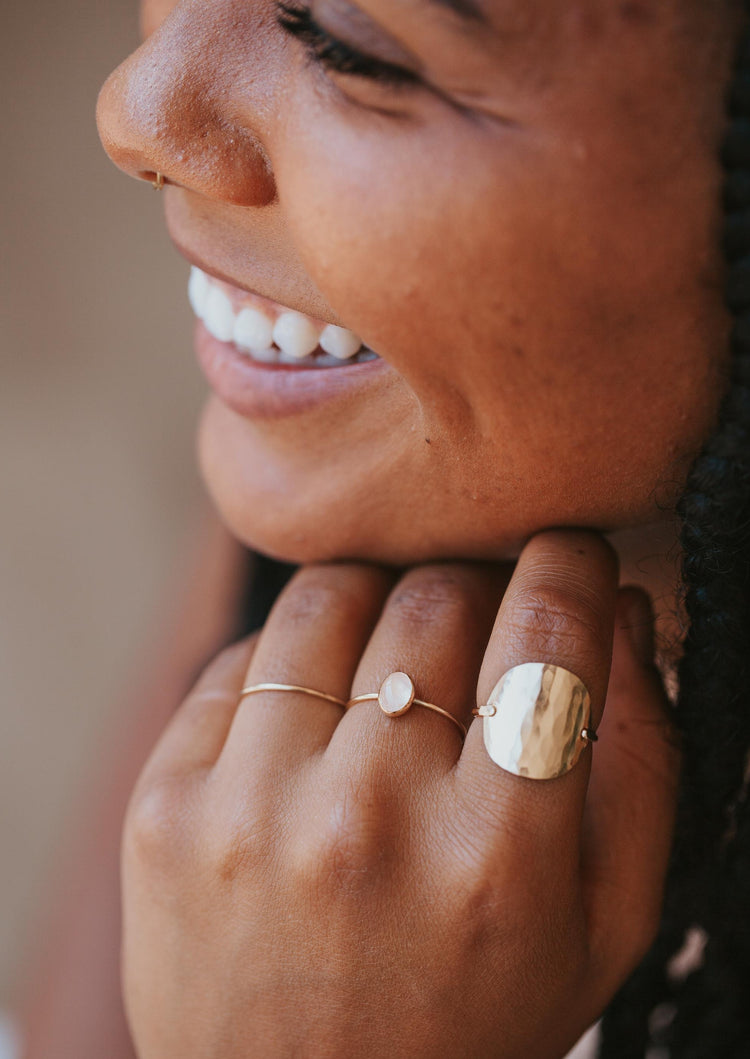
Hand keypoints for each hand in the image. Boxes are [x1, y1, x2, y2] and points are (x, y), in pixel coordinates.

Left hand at [121, 531, 679, 1058]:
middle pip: (436, 597)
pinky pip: (241, 656)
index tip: (564, 553)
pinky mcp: (166, 805)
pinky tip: (312, 720)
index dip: (567, 563)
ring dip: (377, 602)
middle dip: (475, 589)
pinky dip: (291, 662)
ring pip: (328, 596)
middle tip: (478, 628)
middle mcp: (366, 823)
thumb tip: (610, 602)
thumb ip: (636, 759)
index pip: (547, 636)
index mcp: (495, 859)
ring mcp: (249, 809)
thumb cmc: (473, 1017)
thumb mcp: (601, 922)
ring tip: (391, 656)